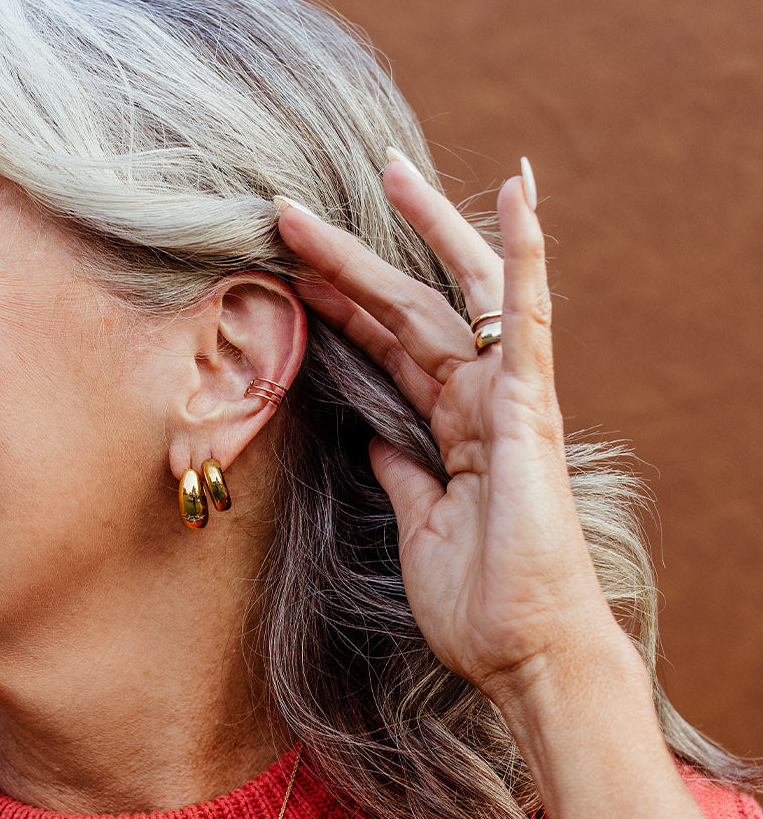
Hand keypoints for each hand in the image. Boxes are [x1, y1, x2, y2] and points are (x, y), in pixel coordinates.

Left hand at [275, 155, 622, 709]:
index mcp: (450, 429)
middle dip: (350, 254)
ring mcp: (506, 399)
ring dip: (416, 231)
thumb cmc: (480, 605)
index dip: (337, 305)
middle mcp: (478, 401)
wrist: (525, 652)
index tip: (289, 268)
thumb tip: (373, 437)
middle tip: (294, 205)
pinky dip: (524, 253)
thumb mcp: (418, 526)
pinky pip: (527, 317)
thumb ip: (400, 472)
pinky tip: (517, 191)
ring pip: (452, 295)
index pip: (386, 347)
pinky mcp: (529, 409)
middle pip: (407, 306)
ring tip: (384, 166)